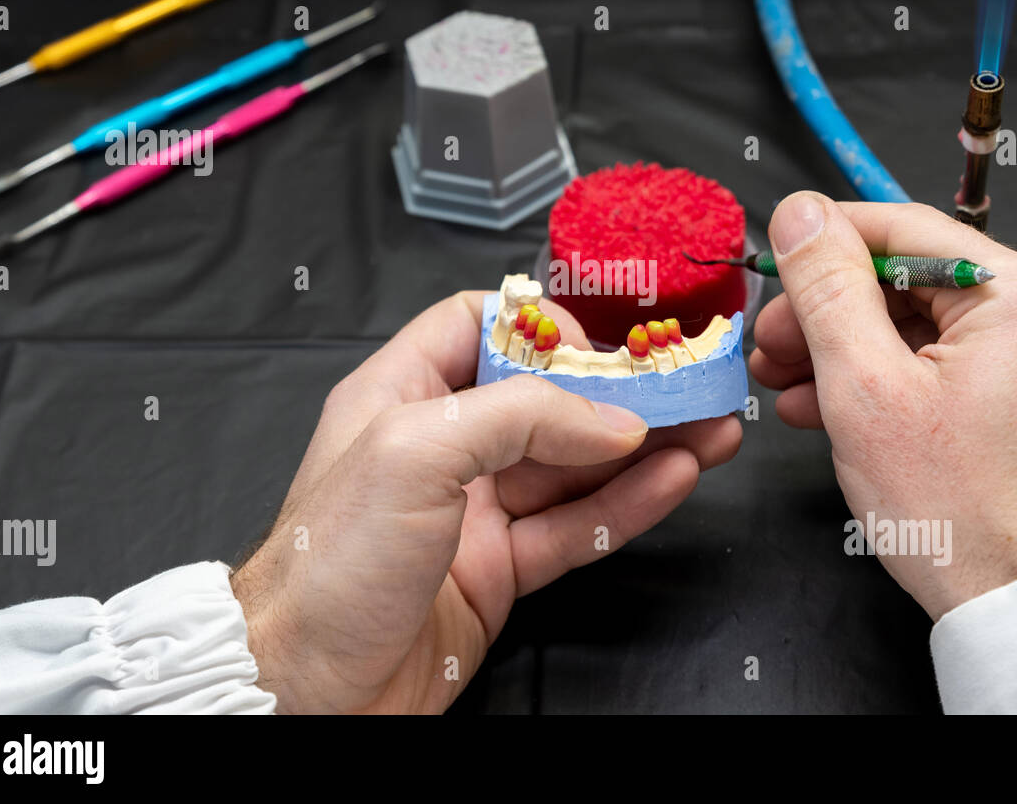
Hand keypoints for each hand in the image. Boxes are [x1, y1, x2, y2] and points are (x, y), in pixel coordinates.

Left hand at [231, 292, 740, 712]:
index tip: (602, 346)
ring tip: (710, 433)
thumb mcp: (415, 453)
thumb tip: (610, 418)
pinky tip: (673, 482)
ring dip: (644, 450)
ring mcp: (473, 512)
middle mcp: (441, 447)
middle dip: (622, 394)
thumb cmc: (324, 567)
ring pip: (573, 467)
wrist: (306, 690)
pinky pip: (574, 527)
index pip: (481, 327)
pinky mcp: (498, 571)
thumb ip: (519, 417)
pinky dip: (627, 505)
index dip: (545, 328)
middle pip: (548, 401)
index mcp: (401, 395)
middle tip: (690, 388)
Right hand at [751, 193, 1016, 620]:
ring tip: (789, 386)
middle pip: (913, 282)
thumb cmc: (961, 517)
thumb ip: (827, 289)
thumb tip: (801, 215)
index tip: (772, 263)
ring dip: (852, 352)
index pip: (904, 227)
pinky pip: (954, 366)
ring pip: (928, 328)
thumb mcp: (865, 390)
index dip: (823, 244)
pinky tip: (835, 408)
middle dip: (829, 314)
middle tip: (770, 344)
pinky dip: (895, 382)